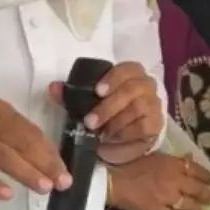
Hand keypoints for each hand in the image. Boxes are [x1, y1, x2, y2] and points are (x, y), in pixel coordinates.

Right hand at [0, 96, 70, 199]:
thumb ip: (15, 134)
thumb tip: (48, 159)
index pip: (29, 132)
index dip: (49, 151)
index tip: (65, 170)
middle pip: (20, 142)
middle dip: (44, 162)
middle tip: (62, 183)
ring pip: (1, 155)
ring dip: (25, 171)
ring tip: (44, 187)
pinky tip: (8, 194)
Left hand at [47, 61, 162, 150]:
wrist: (121, 140)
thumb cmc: (106, 115)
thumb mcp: (86, 104)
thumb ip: (70, 96)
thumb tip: (53, 88)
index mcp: (130, 74)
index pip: (127, 69)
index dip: (113, 78)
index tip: (97, 91)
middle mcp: (146, 85)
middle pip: (131, 89)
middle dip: (108, 106)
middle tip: (90, 121)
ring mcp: (153, 104)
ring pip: (136, 108)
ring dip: (114, 122)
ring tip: (99, 133)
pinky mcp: (156, 124)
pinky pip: (142, 126)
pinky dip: (124, 134)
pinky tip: (112, 139)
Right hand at [105, 152, 209, 209]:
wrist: (115, 181)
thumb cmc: (131, 165)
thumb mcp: (154, 156)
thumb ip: (172, 161)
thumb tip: (188, 159)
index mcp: (172, 164)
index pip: (196, 169)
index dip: (206, 176)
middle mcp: (174, 180)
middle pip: (196, 189)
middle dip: (205, 195)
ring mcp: (166, 197)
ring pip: (188, 205)